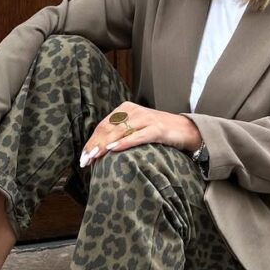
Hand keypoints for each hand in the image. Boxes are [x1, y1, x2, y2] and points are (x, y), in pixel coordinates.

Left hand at [79, 102, 200, 167]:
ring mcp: (146, 119)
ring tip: (94, 157)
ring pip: (120, 131)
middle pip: (108, 128)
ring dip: (104, 145)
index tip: (83, 156)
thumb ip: (121, 133)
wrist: (186, 130)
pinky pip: (137, 136)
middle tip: (85, 161)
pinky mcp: (157, 129)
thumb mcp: (136, 128)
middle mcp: (134, 111)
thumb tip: (100, 149)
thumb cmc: (159, 132)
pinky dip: (124, 142)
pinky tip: (114, 149)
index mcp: (126, 108)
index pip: (104, 125)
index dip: (92, 140)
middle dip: (95, 145)